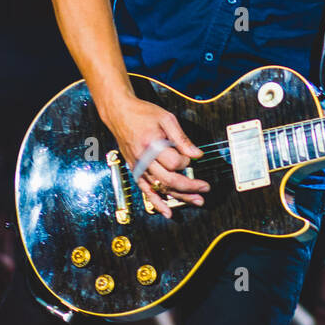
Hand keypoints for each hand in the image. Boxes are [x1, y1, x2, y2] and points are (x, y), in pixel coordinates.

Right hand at [104, 95, 207, 218]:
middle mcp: (143, 159)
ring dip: (179, 197)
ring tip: (196, 201)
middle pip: (169, 180)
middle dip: (190, 187)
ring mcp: (138, 167)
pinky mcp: (135, 170)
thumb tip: (197, 154)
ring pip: (160, 188)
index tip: (191, 156)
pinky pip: (146, 190)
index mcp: (152, 144)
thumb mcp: (166, 118)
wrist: (119, 113)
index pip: (174, 162)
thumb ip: (182, 138)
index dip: (186, 161)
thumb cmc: (143, 113)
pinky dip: (157, 202)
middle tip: (205, 189)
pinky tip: (167, 211)